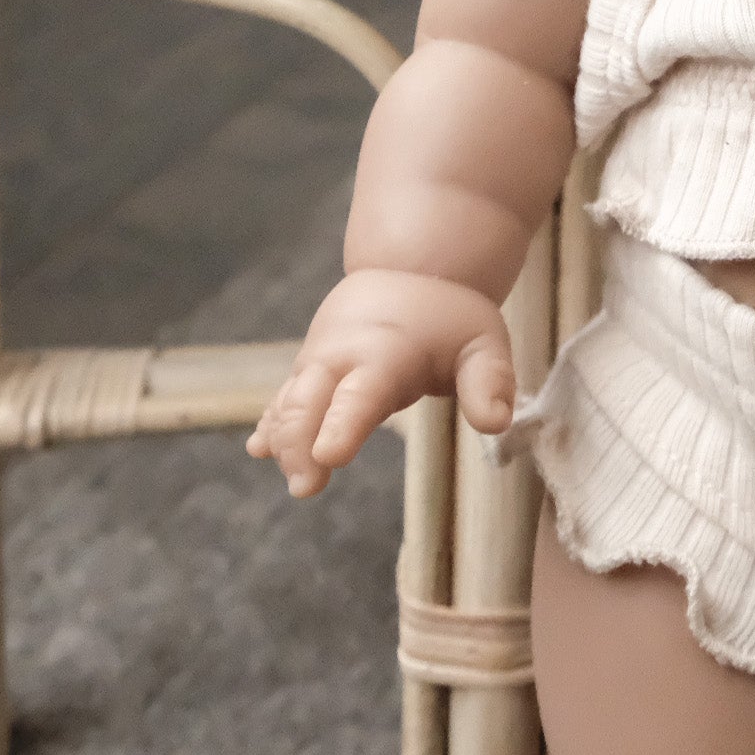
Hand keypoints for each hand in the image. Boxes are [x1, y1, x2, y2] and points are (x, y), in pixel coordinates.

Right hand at [247, 268, 514, 497]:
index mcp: (385, 353)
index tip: (329, 456)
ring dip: (283, 439)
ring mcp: (319, 362)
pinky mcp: (309, 371)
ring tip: (294, 479)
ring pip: (289, 401)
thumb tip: (496, 422)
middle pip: (309, 401)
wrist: (409, 269)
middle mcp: (342, 357)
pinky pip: (283, 397)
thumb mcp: (483, 342)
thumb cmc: (448, 317)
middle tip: (306, 486)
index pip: (361, 394)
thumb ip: (489, 382)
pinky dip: (271, 422)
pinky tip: (258, 448)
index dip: (343, 424)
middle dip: (299, 443)